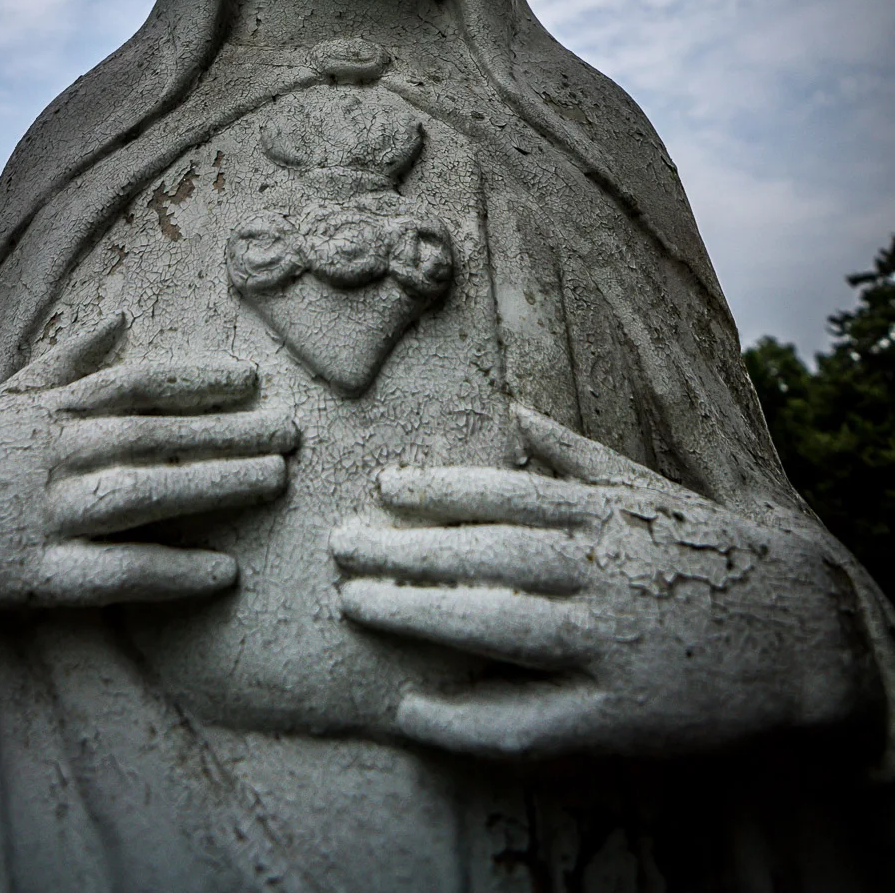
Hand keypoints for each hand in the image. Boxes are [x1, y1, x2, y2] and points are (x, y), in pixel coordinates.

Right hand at [0, 314, 298, 608]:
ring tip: (274, 483)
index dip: (197, 380)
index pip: (138, 386)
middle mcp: (57, 454)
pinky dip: (170, 572)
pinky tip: (222, 575)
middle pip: (157, 436)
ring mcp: (47, 513)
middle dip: (229, 431)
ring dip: (213, 486)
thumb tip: (121, 316)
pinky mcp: (35, 575)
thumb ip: (68, 359)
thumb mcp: (8, 394)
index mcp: (54, 411)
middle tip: (294, 431)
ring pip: (144, 494)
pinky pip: (114, 574)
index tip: (252, 380)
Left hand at [331, 404, 877, 759]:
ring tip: (356, 604)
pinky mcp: (617, 714)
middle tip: (339, 547)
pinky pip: (528, 720)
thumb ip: (577, 456)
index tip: (383, 489)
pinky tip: (414, 712)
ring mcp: (606, 643)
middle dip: (405, 549)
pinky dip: (467, 719)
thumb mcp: (649, 489)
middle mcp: (597, 571)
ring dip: (419, 614)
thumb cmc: (710, 552)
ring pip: (495, 625)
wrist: (802, 632)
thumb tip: (517, 419)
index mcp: (601, 515)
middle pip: (484, 555)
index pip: (502, 495)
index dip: (437, 490)